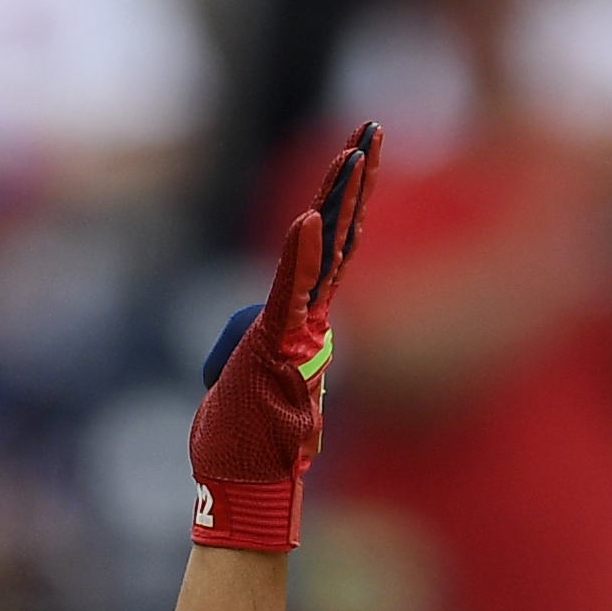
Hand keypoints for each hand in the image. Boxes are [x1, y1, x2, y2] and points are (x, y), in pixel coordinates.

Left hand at [192, 122, 379, 551]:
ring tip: (355, 149)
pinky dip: (299, 258)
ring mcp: (299, 333)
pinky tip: (308, 220)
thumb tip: (245, 336)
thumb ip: (248, 344)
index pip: (328, 249)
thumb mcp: (239, 378)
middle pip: (338, 235)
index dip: (342, 200)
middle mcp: (311, 321)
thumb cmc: (239, 441)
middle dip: (354, 179)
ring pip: (325, 255)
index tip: (357, 154)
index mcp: (303, 323)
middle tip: (371, 126)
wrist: (239, 484)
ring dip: (340, 200)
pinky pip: (290, 294)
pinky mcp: (279, 349)